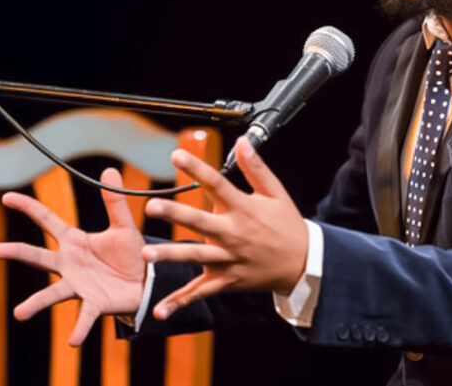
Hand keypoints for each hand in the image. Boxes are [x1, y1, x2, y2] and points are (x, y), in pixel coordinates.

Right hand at [0, 167, 145, 344]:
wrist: (145, 282)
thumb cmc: (130, 254)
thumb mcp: (123, 225)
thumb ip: (114, 201)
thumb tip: (108, 169)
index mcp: (74, 241)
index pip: (46, 220)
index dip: (28, 207)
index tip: (6, 196)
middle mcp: (70, 264)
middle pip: (38, 256)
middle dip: (16, 252)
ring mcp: (79, 285)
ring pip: (52, 292)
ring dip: (36, 303)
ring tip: (19, 313)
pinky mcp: (94, 303)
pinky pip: (84, 316)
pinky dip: (79, 328)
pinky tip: (72, 340)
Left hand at [142, 136, 307, 319]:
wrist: (304, 264)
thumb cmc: (287, 226)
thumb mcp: (276, 193)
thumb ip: (255, 168)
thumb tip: (242, 141)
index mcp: (244, 209)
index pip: (217, 184)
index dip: (197, 169)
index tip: (176, 156)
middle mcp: (233, 234)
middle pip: (201, 222)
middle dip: (176, 214)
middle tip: (152, 207)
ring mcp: (229, 260)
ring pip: (196, 257)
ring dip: (171, 256)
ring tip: (147, 254)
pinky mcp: (226, 280)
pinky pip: (200, 293)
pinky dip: (180, 302)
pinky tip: (159, 310)